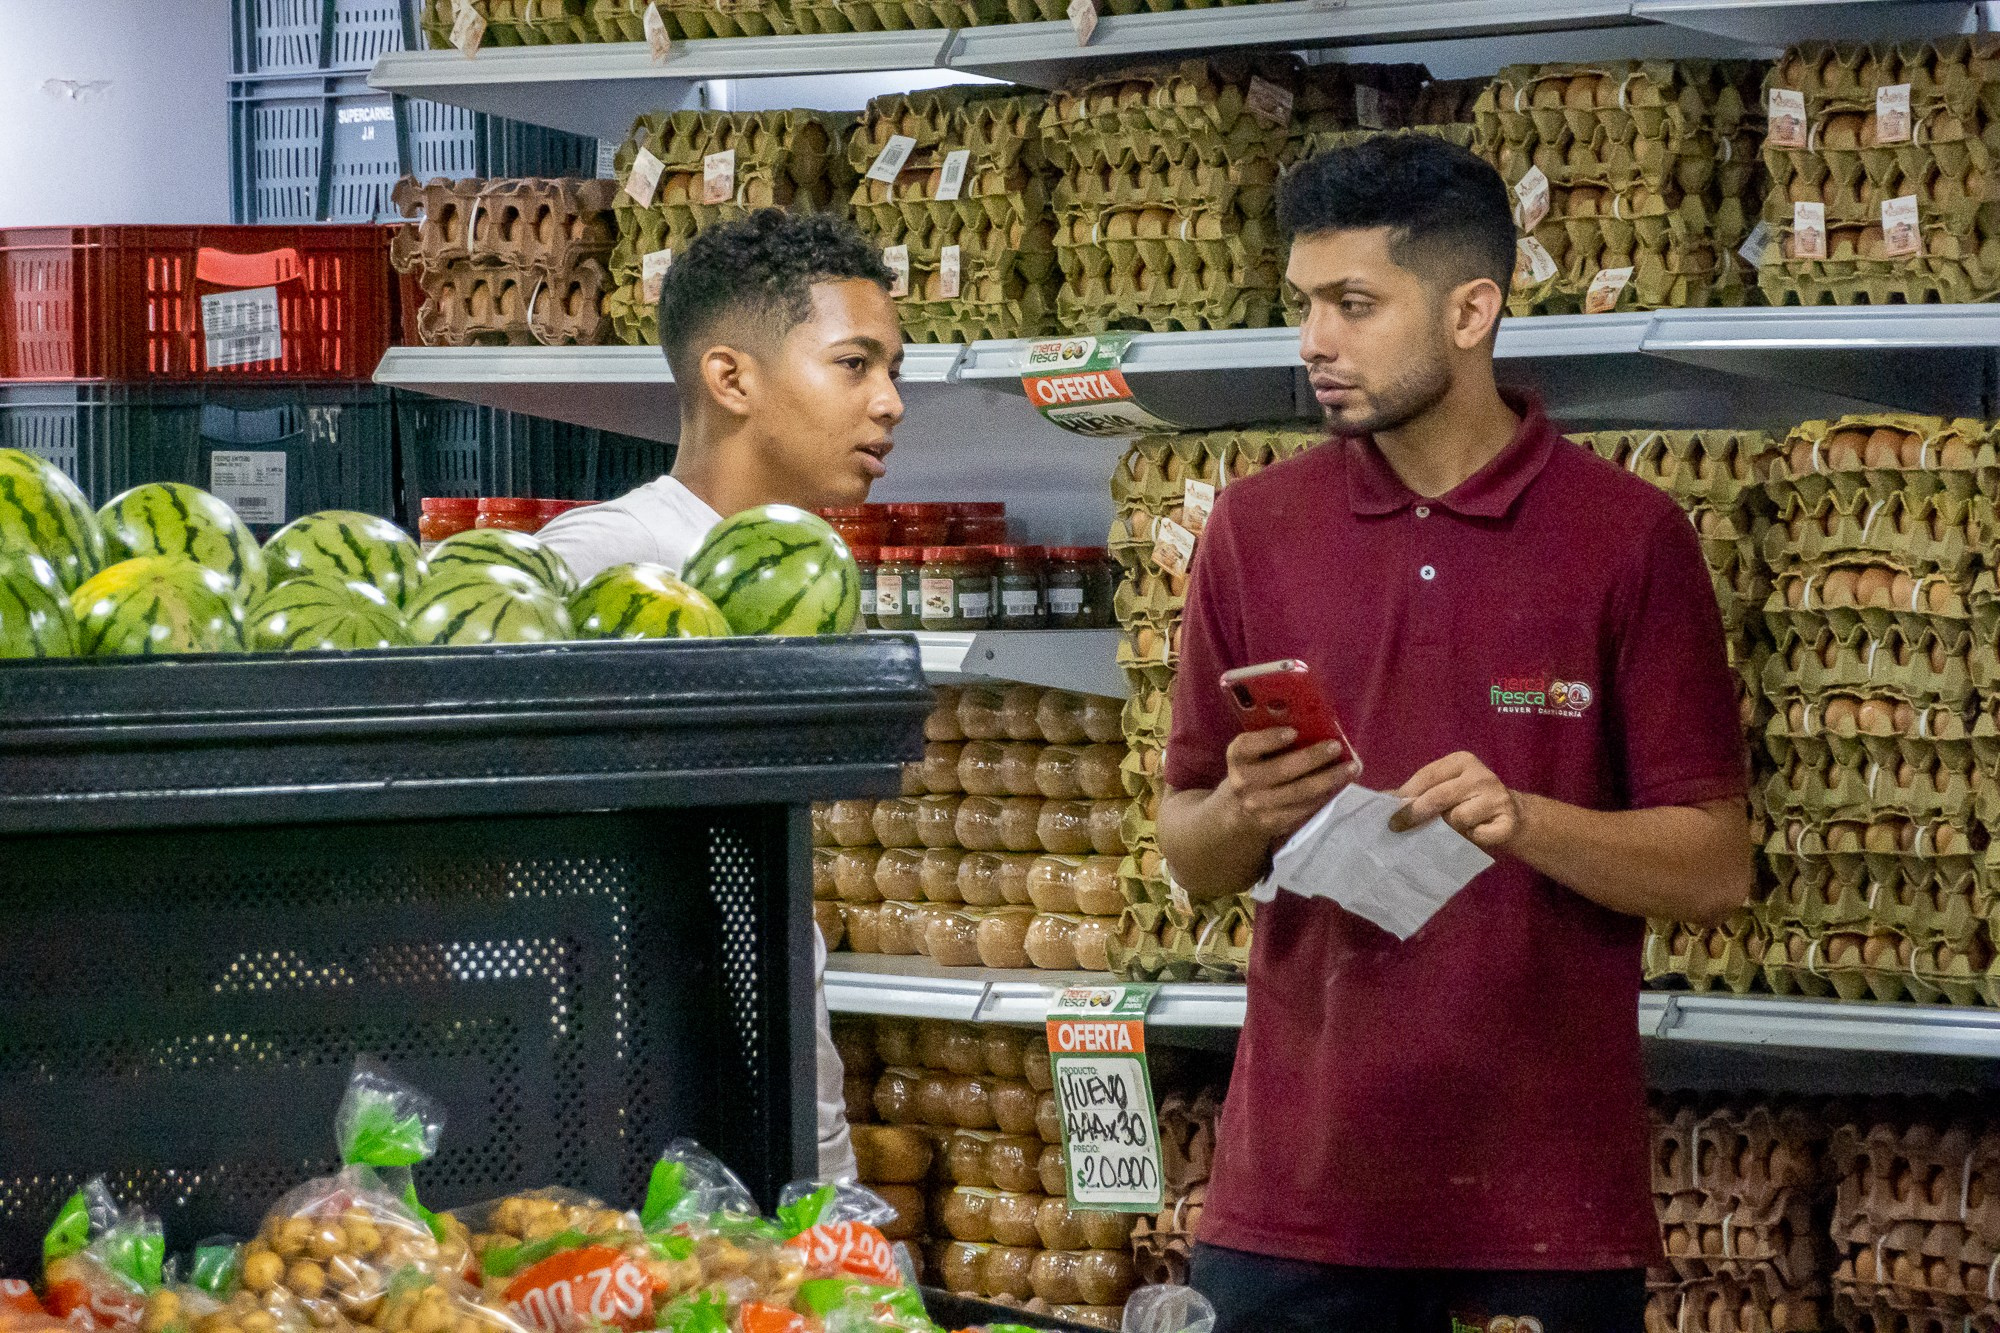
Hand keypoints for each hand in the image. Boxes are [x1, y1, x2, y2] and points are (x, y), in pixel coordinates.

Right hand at [1218, 727, 1360, 844]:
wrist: (1240, 809)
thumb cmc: (1257, 768)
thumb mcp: (1255, 752)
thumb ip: (1274, 739)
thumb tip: (1316, 725)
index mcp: (1238, 756)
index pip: (1248, 746)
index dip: (1270, 739)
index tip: (1294, 731)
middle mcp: (1243, 781)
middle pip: (1281, 769)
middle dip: (1312, 758)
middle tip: (1336, 746)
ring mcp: (1257, 805)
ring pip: (1299, 792)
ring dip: (1328, 779)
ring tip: (1350, 767)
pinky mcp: (1272, 822)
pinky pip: (1304, 808)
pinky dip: (1325, 795)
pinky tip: (1339, 784)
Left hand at [1389, 751, 1523, 847]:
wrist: (1514, 817)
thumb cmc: (1469, 803)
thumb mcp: (1445, 789)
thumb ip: (1419, 792)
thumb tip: (1384, 799)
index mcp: (1462, 761)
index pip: (1427, 775)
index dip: (1406, 793)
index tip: (1388, 810)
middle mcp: (1481, 775)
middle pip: (1438, 796)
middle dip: (1414, 813)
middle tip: (1396, 827)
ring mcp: (1497, 797)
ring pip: (1456, 818)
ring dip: (1449, 829)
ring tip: (1455, 828)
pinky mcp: (1507, 822)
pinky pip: (1476, 835)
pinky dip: (1471, 839)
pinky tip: (1476, 834)